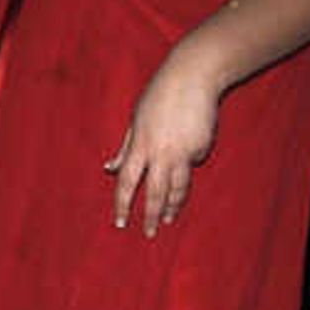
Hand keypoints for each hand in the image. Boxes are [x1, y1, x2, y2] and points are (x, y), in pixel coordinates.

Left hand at [106, 48, 220, 235]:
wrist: (193, 77)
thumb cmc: (160, 95)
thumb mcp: (136, 119)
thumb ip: (125, 148)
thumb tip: (109, 168)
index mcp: (140, 144)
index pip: (127, 182)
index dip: (123, 204)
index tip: (121, 222)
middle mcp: (161, 152)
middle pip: (155, 192)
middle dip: (151, 216)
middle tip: (150, 233)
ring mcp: (183, 152)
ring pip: (178, 187)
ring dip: (173, 206)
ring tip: (169, 218)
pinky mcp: (201, 148)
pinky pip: (191, 163)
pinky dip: (187, 164)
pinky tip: (188, 150)